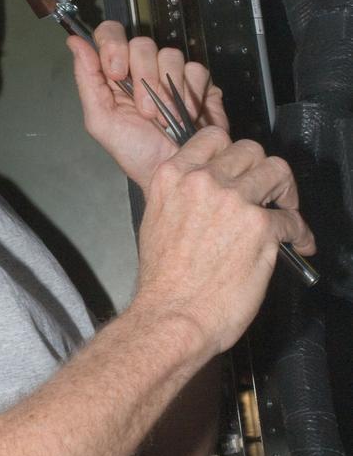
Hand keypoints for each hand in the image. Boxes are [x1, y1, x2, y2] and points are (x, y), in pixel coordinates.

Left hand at [66, 21, 227, 192]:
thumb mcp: (102, 121)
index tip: (117, 73)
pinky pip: (195, 69)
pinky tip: (184, 113)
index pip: (110, 35)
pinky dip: (189, 94)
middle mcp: (142, 69)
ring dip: (166, 91)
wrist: (173, 172)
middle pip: (141, 43)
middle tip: (144, 109)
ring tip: (164, 118)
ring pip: (170, 54)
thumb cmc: (135, 153)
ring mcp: (171, 73)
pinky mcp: (198, 82)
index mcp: (115, 74)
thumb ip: (87, 79)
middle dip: (143, 77)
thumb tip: (75, 42)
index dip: (113, 45)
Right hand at [135, 127, 315, 355]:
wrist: (173, 317)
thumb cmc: (162, 282)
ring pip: (276, 171)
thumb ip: (180, 197)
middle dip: (260, 170)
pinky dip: (300, 233)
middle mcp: (203, 182)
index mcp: (172, 178)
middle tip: (266, 191)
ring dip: (285, 191)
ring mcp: (234, 201)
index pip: (212, 137)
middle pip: (249, 150)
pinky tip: (298, 243)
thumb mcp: (155, 221)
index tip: (238, 167)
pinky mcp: (260, 227)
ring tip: (286, 208)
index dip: (231, 152)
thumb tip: (205, 194)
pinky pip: (292, 220)